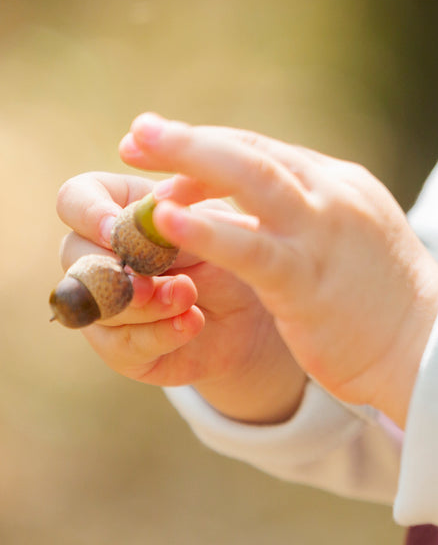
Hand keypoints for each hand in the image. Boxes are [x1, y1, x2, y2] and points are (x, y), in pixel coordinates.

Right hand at [55, 172, 305, 423]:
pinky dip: (161, 333)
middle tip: (152, 278)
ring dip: (146, 303)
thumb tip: (156, 214)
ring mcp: (104, 302)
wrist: (257, 313)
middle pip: (73, 254)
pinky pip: (120, 344)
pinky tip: (193, 322)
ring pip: (97, 302)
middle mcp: (99, 254)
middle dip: (116, 267)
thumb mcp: (217, 227)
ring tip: (189, 295)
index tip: (117, 229)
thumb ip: (182, 218)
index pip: (75, 198)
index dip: (88, 213)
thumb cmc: (235, 253)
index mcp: (119, 209)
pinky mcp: (118, 346)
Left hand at [117, 113, 437, 427]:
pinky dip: (206, 228)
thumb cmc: (386, 303)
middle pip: (253, 152)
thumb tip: (256, 208)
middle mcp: (334, 197)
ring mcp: (323, 234)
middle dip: (189, 140)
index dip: (209, 145)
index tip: (163, 145)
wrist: (431, 346)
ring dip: (190, 160)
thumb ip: (311, 217)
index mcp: (342, 185)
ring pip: (252, 179)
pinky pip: (250, 247)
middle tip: (139, 132)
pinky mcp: (308, 280)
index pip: (266, 152)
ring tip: (138, 151)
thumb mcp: (353, 240)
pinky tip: (168, 220)